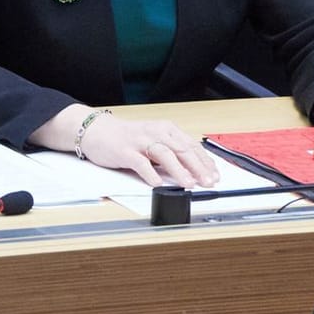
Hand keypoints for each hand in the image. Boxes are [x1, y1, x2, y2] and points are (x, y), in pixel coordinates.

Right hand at [79, 116, 218, 187]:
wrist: (98, 130)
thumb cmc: (128, 138)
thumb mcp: (155, 141)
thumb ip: (172, 153)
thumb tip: (193, 172)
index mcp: (167, 130)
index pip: (191, 146)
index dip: (205, 162)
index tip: (215, 176)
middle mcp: (156, 132)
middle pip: (182, 150)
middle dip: (198, 167)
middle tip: (208, 182)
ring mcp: (140, 141)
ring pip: (165, 155)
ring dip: (179, 171)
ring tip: (189, 184)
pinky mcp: (125, 151)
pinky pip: (140, 163)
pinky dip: (150, 174)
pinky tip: (157, 184)